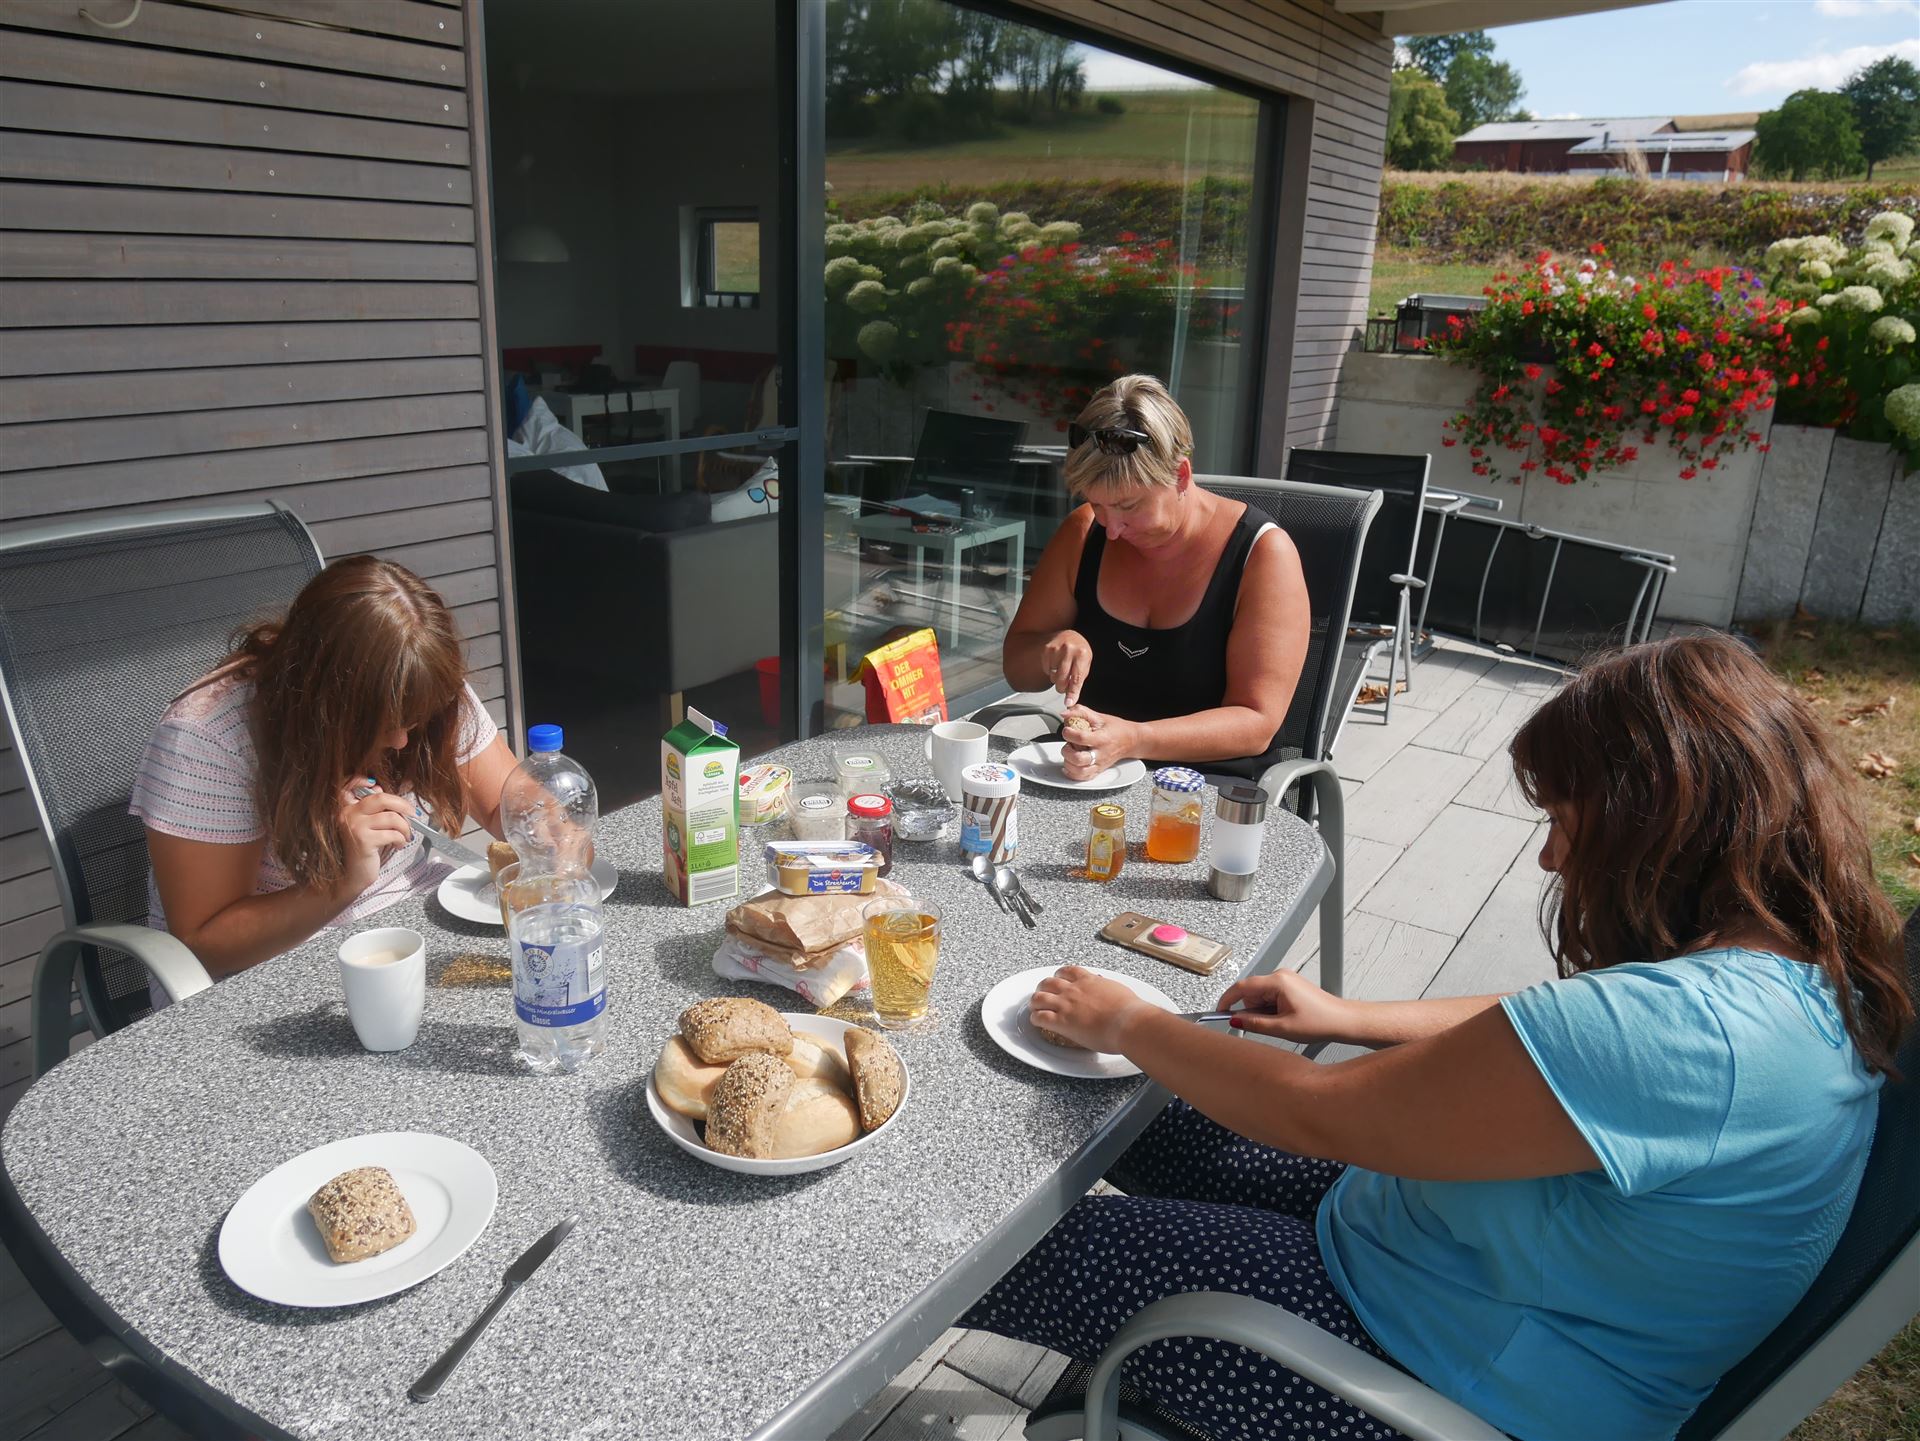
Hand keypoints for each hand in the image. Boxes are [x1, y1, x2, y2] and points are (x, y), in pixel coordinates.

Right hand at [336, 784, 414, 899]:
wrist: (352, 875)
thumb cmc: (363, 849)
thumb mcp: (366, 826)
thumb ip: (373, 809)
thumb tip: (383, 790)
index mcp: (346, 807)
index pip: (350, 786)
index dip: (362, 780)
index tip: (378, 785)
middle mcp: (347, 814)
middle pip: (381, 798)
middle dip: (403, 804)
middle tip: (413, 814)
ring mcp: (354, 826)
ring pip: (392, 817)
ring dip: (405, 828)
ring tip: (405, 836)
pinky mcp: (364, 840)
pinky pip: (393, 833)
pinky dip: (401, 839)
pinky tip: (398, 845)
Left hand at [1030, 965, 1152, 1052]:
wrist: (1128, 1022)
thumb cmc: (1129, 1010)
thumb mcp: (1118, 990)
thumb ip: (1108, 989)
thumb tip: (1109, 992)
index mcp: (1088, 981)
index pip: (1068, 971)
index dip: (1060, 975)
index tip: (1059, 979)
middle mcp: (1074, 990)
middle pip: (1049, 983)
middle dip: (1044, 988)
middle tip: (1043, 993)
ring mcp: (1066, 1005)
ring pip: (1039, 998)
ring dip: (1035, 1002)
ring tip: (1035, 1007)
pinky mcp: (1062, 1021)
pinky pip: (1040, 1017)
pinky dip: (1035, 1019)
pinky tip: (1036, 1022)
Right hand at [1041, 630, 1092, 706]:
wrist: (1070, 636)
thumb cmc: (1079, 652)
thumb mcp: (1085, 665)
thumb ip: (1078, 681)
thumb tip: (1070, 699)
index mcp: (1082, 654)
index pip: (1076, 678)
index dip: (1072, 692)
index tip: (1069, 703)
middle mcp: (1069, 650)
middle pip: (1062, 679)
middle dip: (1062, 687)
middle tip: (1064, 686)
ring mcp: (1057, 648)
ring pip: (1053, 675)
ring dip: (1056, 678)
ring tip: (1062, 670)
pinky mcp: (1047, 649)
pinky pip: (1046, 669)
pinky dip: (1050, 671)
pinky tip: (1055, 664)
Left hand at [1059, 705, 1138, 780]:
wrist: (1130, 740)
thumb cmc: (1116, 729)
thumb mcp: (1099, 716)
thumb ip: (1080, 712)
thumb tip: (1065, 713)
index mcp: (1102, 739)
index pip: (1081, 738)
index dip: (1069, 733)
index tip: (1067, 730)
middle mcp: (1101, 754)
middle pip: (1079, 759)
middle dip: (1067, 751)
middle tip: (1068, 744)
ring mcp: (1099, 764)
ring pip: (1080, 771)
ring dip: (1069, 763)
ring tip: (1069, 753)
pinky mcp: (1098, 770)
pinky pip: (1083, 778)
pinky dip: (1072, 774)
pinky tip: (1069, 765)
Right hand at [1218, 971, 1352, 1044]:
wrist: (1342, 1020)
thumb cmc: (1320, 1022)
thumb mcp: (1282, 1028)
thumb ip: (1254, 1023)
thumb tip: (1236, 1019)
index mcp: (1278, 982)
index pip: (1242, 986)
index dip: (1228, 999)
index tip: (1220, 1011)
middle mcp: (1281, 975)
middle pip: (1251, 991)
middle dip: (1250, 1009)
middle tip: (1260, 1026)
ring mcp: (1286, 979)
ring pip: (1260, 995)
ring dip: (1262, 1010)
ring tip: (1280, 1023)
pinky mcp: (1290, 985)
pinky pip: (1270, 995)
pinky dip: (1270, 1008)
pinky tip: (1282, 1019)